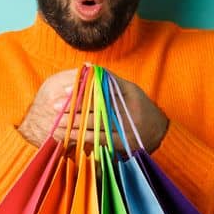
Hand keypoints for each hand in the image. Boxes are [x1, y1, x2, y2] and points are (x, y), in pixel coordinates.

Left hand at [18, 69, 168, 152]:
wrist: (160, 132)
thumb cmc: (139, 106)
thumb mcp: (129, 89)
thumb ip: (108, 80)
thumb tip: (85, 68)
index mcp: (131, 92)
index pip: (101, 89)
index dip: (81, 90)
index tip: (64, 91)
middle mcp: (131, 110)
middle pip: (96, 107)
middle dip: (73, 107)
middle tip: (54, 105)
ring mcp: (128, 128)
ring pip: (95, 124)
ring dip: (73, 123)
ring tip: (56, 121)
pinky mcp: (124, 144)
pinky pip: (99, 139)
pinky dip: (82, 137)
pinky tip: (69, 135)